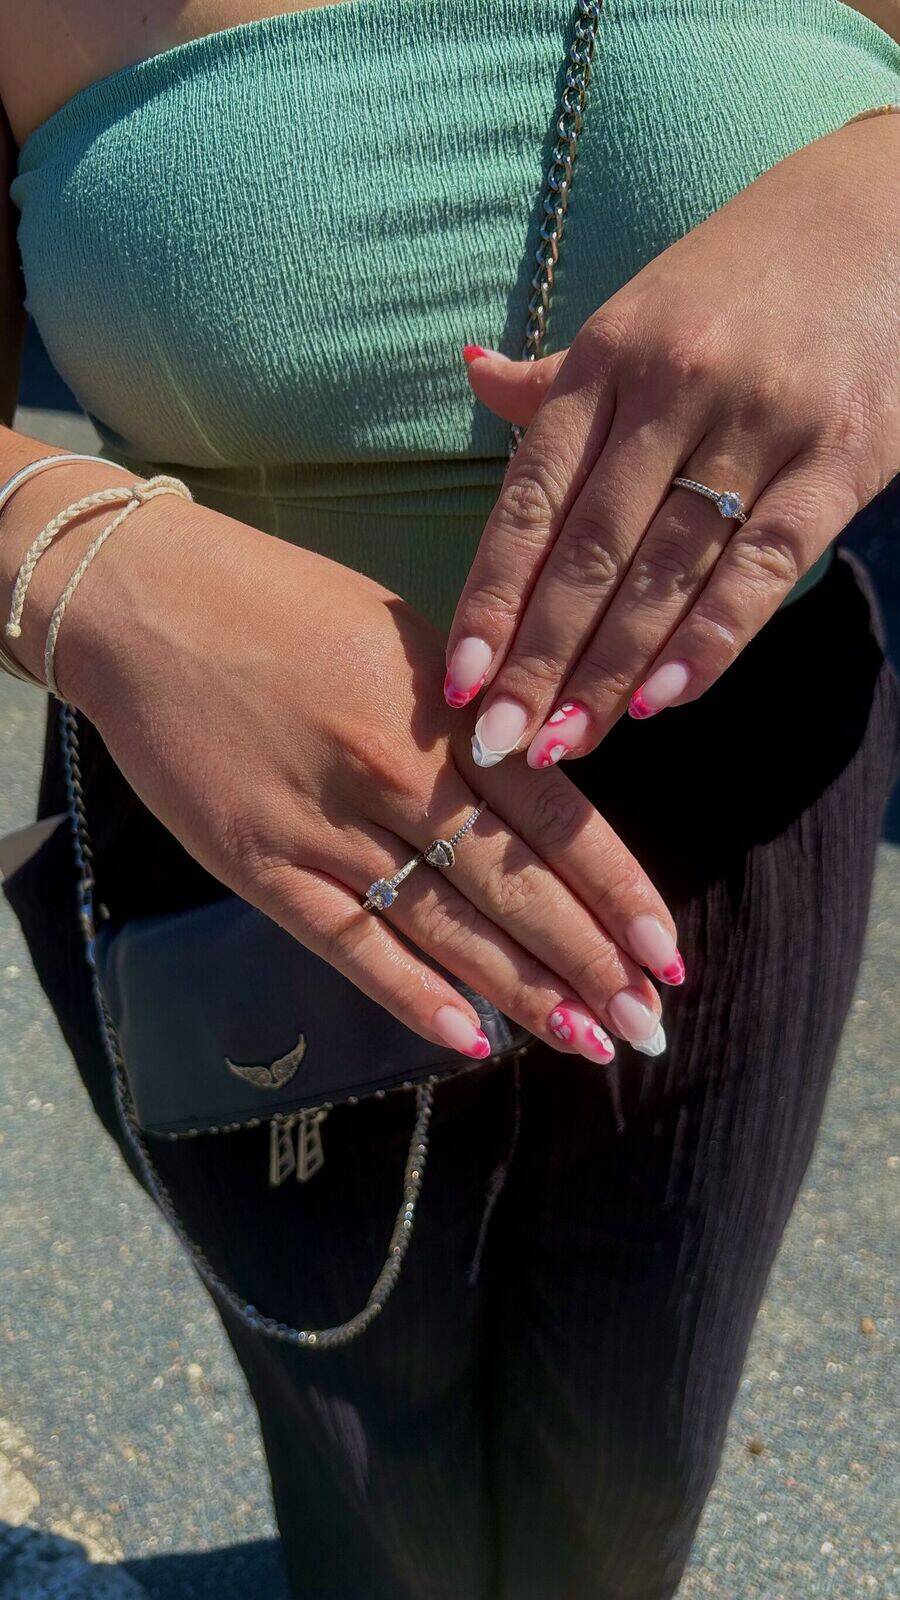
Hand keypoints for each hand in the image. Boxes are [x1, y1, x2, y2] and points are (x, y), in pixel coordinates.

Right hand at [59, 495, 684, 1064]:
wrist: (143, 605)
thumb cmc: (279, 602)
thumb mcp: (403, 635)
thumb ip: (471, 717)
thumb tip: (537, 788)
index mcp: (441, 709)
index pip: (555, 818)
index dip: (618, 893)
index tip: (669, 953)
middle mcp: (394, 774)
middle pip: (513, 886)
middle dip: (590, 963)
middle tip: (647, 1024)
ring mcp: (324, 826)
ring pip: (443, 926)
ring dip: (522, 993)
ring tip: (588, 1042)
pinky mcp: (258, 864)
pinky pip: (346, 942)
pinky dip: (409, 993)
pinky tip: (468, 1039)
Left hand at [444, 116, 899, 766]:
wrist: (886, 210)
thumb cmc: (744, 275)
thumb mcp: (639, 309)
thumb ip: (559, 375)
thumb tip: (471, 372)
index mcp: (609, 358)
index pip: (532, 498)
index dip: (492, 595)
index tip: (458, 682)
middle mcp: (672, 389)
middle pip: (591, 550)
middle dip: (539, 658)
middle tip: (501, 744)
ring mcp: (758, 424)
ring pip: (667, 569)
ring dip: (613, 668)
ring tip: (569, 741)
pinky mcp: (841, 457)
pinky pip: (765, 564)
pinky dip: (713, 637)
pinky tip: (665, 698)